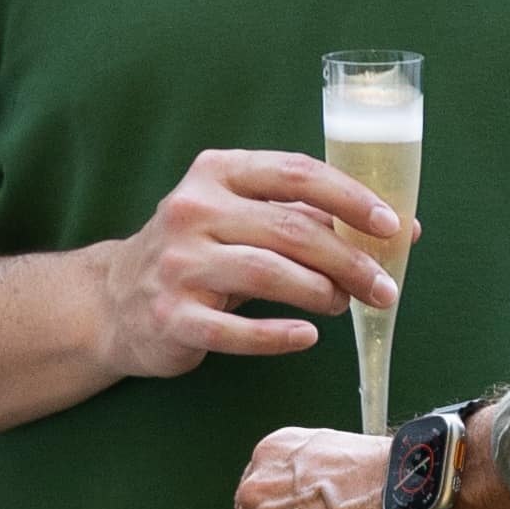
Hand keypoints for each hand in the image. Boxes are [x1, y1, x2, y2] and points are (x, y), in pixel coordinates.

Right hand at [95, 149, 409, 385]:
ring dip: (321, 293)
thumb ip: (306, 216)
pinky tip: (307, 336)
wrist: (115, 301)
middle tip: (384, 287)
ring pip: (268, 273)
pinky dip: (279, 335)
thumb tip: (394, 229)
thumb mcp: (240, 218)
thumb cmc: (197, 253)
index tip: (392, 226)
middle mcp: (192, 210)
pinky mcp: (172, 315)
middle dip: (349, 259)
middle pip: (290, 229)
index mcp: (217, 172)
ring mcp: (178, 263)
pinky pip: (237, 330)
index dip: (350, 198)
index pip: (295, 173)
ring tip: (345, 305)